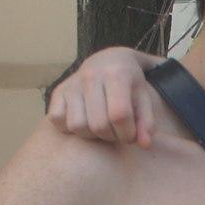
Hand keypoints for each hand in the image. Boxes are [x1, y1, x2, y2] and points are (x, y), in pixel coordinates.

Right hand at [44, 47, 161, 145]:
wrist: (109, 60)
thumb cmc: (130, 83)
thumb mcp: (143, 98)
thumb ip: (146, 122)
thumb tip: (144, 144)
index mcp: (117, 74)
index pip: (119, 115)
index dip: (127, 133)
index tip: (131, 135)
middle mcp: (91, 75)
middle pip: (98, 125)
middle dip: (111, 136)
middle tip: (116, 131)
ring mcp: (72, 83)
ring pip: (77, 126)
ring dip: (91, 135)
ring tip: (101, 126)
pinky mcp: (58, 91)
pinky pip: (57, 119)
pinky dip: (69, 128)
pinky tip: (84, 121)